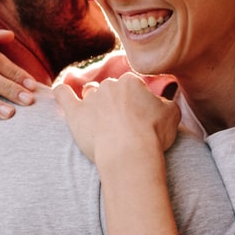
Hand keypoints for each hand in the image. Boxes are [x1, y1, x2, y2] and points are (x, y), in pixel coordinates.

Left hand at [53, 73, 180, 162]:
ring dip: (94, 100)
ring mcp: (91, 98)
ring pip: (90, 92)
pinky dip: (62, 91)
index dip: (137, 102)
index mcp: (132, 82)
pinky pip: (63, 95)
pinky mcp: (75, 113)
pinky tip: (61, 90)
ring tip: (99, 117)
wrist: (129, 153)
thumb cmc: (153, 134)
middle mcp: (110, 85)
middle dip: (116, 101)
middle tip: (123, 123)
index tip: (140, 118)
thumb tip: (161, 102)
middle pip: (111, 89)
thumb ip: (166, 103)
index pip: (133, 86)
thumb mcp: (172, 115)